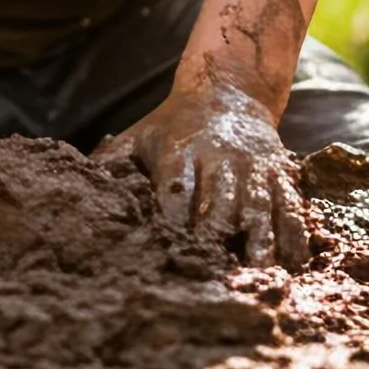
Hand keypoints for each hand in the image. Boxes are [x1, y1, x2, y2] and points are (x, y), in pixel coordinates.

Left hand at [100, 73, 307, 267]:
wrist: (228, 91)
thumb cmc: (173, 126)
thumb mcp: (139, 136)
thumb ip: (111, 163)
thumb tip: (74, 189)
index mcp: (180, 150)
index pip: (176, 188)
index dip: (175, 220)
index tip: (171, 251)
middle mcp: (219, 157)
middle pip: (220, 200)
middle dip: (217, 237)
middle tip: (214, 277)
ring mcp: (253, 165)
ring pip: (258, 205)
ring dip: (259, 241)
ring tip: (257, 276)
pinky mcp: (279, 171)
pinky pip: (290, 204)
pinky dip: (293, 235)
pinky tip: (294, 264)